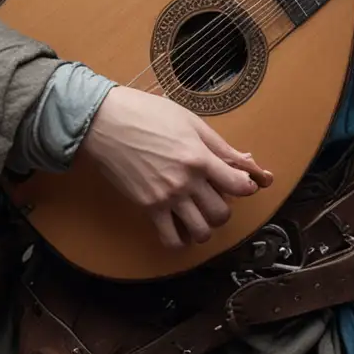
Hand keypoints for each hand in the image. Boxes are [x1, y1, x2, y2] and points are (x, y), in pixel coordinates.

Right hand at [78, 86, 273, 248]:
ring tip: (198, 214)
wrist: (106, 122)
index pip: (239, 185)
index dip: (247, 187)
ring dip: (205, 227)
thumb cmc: (147, 114)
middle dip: (223, 207)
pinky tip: (180, 228)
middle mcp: (186, 181)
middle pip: (221, 212)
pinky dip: (181, 240)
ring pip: (201, 231)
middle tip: (214, 196)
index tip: (242, 184)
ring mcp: (167, 197)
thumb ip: (219, 145)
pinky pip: (171, 239)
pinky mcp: (148, 207)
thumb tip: (247, 160)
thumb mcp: (189, 121)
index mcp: (200, 156)